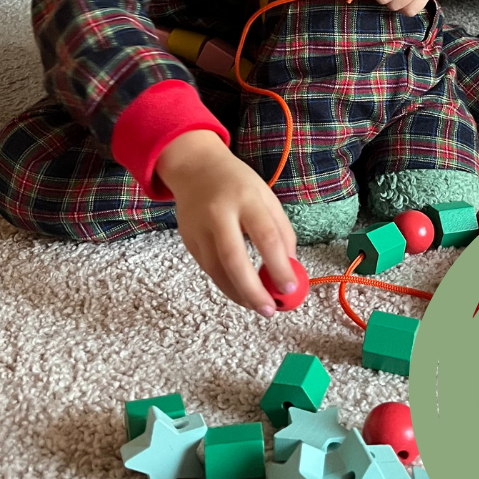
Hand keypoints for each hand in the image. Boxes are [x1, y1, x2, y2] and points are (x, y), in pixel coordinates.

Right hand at [155, 131, 297, 315]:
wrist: (195, 168)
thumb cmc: (238, 184)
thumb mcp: (267, 197)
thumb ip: (281, 231)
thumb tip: (290, 269)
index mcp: (246, 198)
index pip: (265, 237)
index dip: (279, 266)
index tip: (291, 287)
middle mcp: (219, 213)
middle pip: (234, 259)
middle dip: (253, 290)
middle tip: (270, 310)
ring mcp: (199, 228)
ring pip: (217, 270)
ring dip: (238, 294)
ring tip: (258, 306)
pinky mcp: (188, 240)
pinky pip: (208, 269)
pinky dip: (226, 284)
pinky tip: (241, 292)